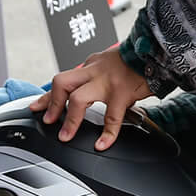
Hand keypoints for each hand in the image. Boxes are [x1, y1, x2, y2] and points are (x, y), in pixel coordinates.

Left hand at [33, 50, 150, 148]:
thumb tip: (87, 92)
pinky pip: (111, 117)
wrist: (158, 51)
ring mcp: (107, 82)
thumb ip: (96, 76)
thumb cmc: (136, 60)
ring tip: (65, 136)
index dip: (48, 96)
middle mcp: (95, 71)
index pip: (63, 79)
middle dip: (52, 103)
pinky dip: (107, 133)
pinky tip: (102, 144)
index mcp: (91, 65)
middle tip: (48, 120)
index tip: (37, 107)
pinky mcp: (122, 92)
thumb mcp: (110, 63)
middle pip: (62, 83)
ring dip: (70, 120)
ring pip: (79, 98)